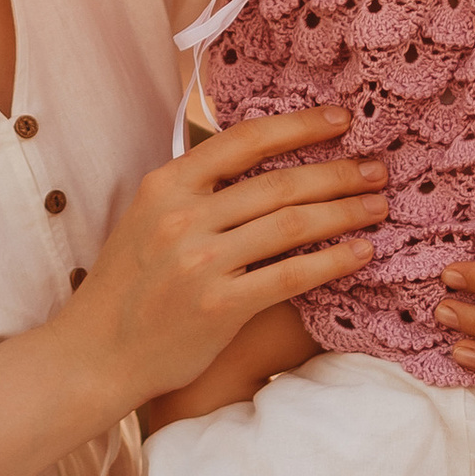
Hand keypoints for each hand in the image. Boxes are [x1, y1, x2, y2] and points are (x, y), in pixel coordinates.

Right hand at [66, 111, 385, 413]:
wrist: (96, 354)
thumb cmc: (129, 287)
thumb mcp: (146, 219)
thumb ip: (194, 190)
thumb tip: (256, 157)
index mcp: (165, 185)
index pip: (243, 140)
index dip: (299, 125)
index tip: (342, 120)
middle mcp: (182, 217)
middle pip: (279, 183)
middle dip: (338, 173)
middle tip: (378, 169)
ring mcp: (200, 262)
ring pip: (292, 225)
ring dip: (345, 212)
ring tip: (378, 207)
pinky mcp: (220, 306)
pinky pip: (292, 275)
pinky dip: (334, 261)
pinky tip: (361, 253)